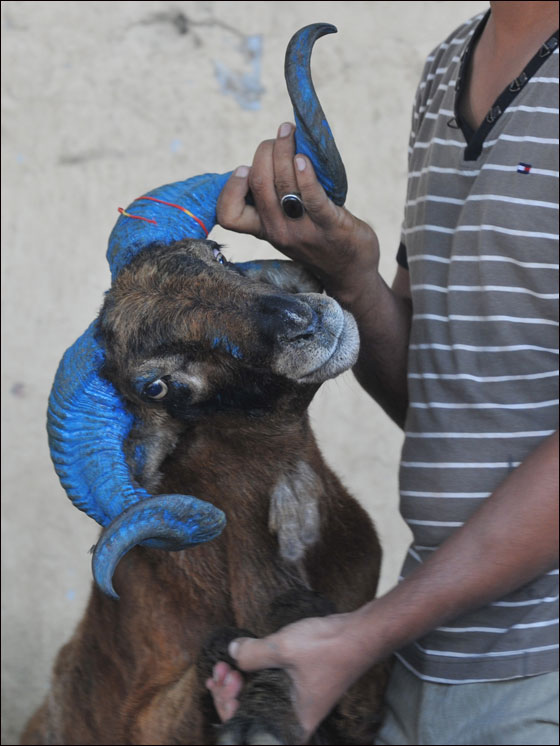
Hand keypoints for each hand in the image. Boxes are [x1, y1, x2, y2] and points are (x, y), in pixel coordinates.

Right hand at [217, 123, 379, 303]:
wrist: (351, 272)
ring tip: (291, 132)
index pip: (228, 215)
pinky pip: (312, 199)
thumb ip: (275, 202)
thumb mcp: (287, 228)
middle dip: (266, 150)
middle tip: (281, 134)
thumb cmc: (319, 241)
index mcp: (265, 230)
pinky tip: (304, 159)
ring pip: (282, 184)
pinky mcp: (330, 227)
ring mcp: (303, 231)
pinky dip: (306, 176)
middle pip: (258, 184)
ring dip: (285, 150)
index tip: (245, 168)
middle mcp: (278, 231)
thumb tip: (269, 156)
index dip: (230, 187)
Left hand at [228, 611, 370, 742]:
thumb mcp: (285, 648)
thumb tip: (231, 653)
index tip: (226, 678)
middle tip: (221, 668)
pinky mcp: (296, 685)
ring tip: (227, 662)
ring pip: (256, 699)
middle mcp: (292, 716)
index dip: (228, 706)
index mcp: (291, 721)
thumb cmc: (329, 647)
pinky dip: (251, 677)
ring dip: (238, 682)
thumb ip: (253, 653)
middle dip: (228, 693)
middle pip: (249, 715)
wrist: (360, 633)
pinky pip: (266, 686)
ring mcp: (294, 700)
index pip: (248, 728)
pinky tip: (241, 661)